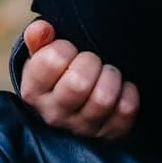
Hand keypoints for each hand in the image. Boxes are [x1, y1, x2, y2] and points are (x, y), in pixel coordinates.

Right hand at [18, 20, 138, 139]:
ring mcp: (82, 127)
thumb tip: (42, 28)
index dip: (64, 47)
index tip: (67, 49)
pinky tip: (121, 86)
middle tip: (91, 59)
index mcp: (33, 91)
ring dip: (110, 76)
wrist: (66, 105)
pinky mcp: (108, 134)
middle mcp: (54, 114)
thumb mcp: (39, 55)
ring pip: (104, 98)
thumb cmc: (54, 73)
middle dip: (91, 62)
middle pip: (79, 83)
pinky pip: (126, 110)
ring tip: (106, 70)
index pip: (53, 60)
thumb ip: (37, 38)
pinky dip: (128, 92)